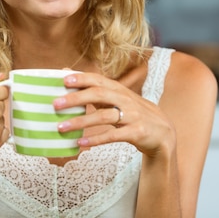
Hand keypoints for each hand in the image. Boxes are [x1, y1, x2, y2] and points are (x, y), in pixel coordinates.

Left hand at [53, 72, 175, 157]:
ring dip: (80, 122)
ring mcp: (132, 116)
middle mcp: (125, 99)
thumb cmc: (133, 113)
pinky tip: (81, 143)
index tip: (63, 79)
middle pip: (99, 94)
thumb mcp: (117, 99)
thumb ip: (95, 89)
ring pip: (103, 116)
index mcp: (119, 90)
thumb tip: (67, 74)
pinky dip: (96, 139)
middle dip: (76, 98)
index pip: (98, 80)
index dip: (82, 78)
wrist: (162, 133)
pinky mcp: (136, 132)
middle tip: (56, 104)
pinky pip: (113, 135)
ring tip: (61, 127)